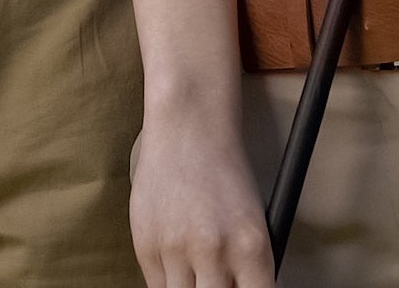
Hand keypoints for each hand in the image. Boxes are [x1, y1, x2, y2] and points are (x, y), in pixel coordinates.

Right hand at [130, 114, 274, 287]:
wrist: (187, 127)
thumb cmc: (224, 172)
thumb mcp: (253, 221)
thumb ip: (247, 268)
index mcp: (251, 246)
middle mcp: (214, 251)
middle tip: (217, 281)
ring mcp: (176, 249)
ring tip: (197, 271)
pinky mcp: (145, 245)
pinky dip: (170, 282)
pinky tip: (178, 262)